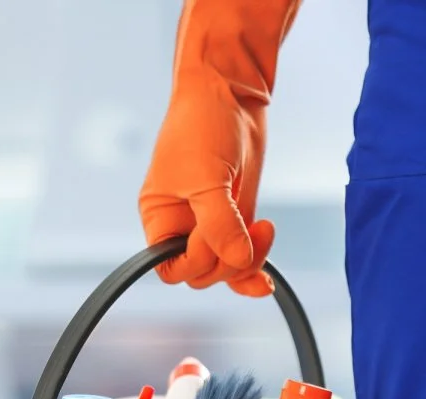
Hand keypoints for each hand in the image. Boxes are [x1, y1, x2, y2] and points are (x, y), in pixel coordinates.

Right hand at [139, 0, 301, 296]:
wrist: (230, 91)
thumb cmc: (202, 126)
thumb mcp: (206, 179)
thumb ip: (220, 226)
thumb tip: (238, 261)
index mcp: (159, 218)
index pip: (169, 266)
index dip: (195, 262)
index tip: (215, 238)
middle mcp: (181, 225)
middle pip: (200, 272)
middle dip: (227, 260)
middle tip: (249, 229)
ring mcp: (211, 223)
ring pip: (225, 267)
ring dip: (248, 259)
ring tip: (265, 229)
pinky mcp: (237, 216)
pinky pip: (242, 256)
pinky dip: (254, 268)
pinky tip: (266, 279)